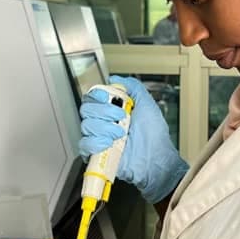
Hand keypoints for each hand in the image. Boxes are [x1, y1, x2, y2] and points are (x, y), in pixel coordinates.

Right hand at [79, 76, 187, 204]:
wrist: (155, 159)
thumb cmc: (155, 136)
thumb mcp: (147, 104)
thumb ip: (133, 87)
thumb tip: (115, 79)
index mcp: (113, 109)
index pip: (93, 96)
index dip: (97, 94)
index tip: (107, 97)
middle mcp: (104, 121)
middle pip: (86, 108)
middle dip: (104, 111)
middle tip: (121, 118)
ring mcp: (99, 137)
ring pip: (86, 125)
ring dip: (105, 128)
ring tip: (120, 134)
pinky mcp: (96, 153)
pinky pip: (84, 144)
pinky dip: (96, 142)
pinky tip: (109, 144)